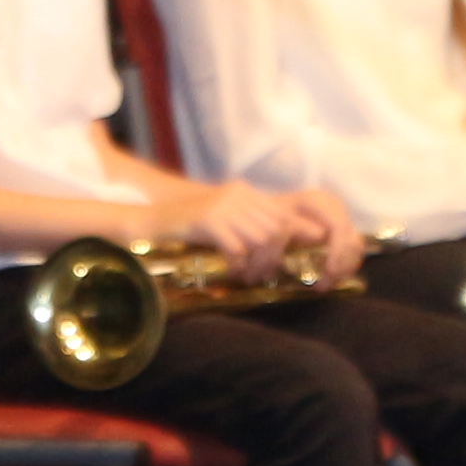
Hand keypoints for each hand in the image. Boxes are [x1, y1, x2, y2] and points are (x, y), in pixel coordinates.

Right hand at [182, 179, 350, 287]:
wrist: (155, 220)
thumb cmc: (191, 226)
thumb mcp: (225, 219)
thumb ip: (250, 223)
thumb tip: (283, 240)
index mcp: (243, 192)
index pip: (280, 211)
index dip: (296, 230)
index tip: (310, 244)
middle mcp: (237, 194)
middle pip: (274, 227)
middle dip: (274, 255)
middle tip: (263, 273)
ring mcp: (222, 206)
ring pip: (259, 238)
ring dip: (257, 262)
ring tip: (248, 274)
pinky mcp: (208, 220)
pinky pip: (236, 246)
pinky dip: (237, 263)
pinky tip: (232, 270)